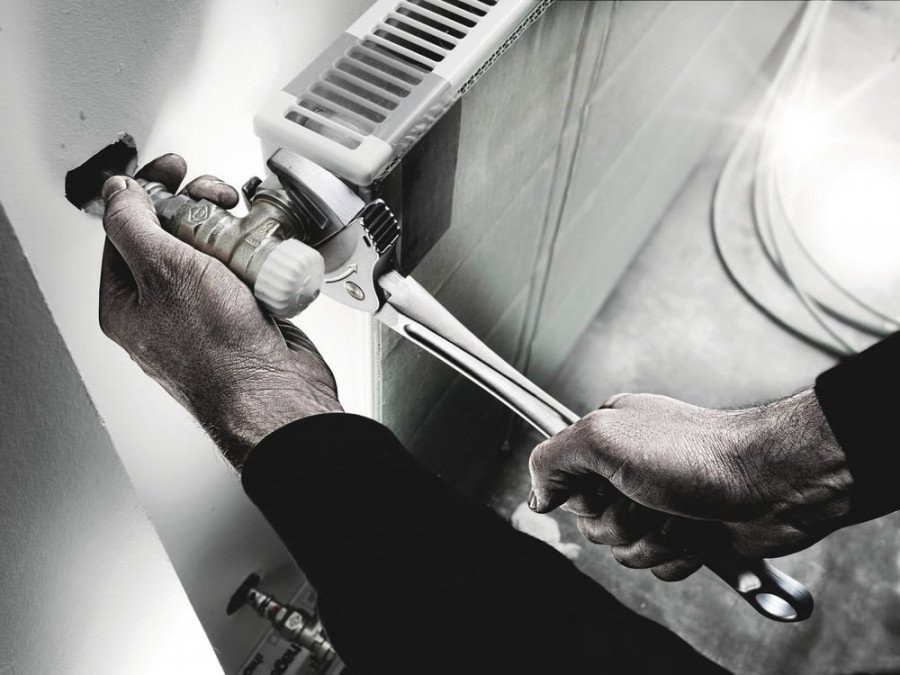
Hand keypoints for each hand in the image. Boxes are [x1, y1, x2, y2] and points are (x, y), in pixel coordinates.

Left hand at [99, 154, 340, 467]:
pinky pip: (243, 272)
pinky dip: (254, 258)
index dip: (151, 190)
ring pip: (211, 251)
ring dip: (229, 233)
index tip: (175, 169)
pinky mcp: (242, 316)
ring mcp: (205, 313)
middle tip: (218, 198)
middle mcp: (162, 308)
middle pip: (172, 234)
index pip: (126, 228)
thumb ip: (133, 224)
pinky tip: (263, 258)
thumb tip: (117, 191)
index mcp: (126, 302)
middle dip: (196, 208)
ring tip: (245, 234)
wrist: (276, 394)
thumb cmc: (219, 352)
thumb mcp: (165, 270)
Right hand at [528, 390, 853, 579]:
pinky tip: (700, 530)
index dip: (582, 495)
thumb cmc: (694, 452)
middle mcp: (630, 471)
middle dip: (623, 521)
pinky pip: (659, 567)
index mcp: (607, 441)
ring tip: (682, 512)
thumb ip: (551, 460)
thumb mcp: (602, 438)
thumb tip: (536, 495)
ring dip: (655, 539)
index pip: (562, 482)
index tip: (606, 484)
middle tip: (650, 498)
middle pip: (592, 526)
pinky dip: (679, 554)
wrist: (769, 482)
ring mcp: (659, 504)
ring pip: (625, 552)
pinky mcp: (686, 535)